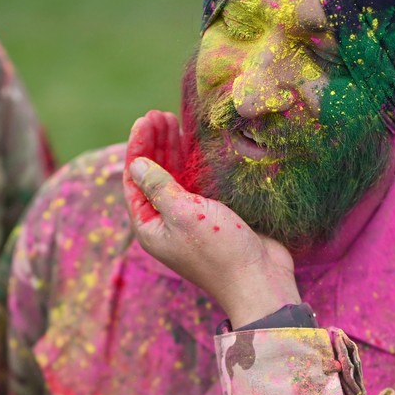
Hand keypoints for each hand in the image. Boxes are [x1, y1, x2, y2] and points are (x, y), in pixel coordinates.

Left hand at [123, 110, 298, 326]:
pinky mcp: (213, 215)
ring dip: (172, 149)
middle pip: (153, 175)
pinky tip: (193, 141)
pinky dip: (192, 161)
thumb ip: (159, 187)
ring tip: (172, 119)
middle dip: (155, 144)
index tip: (145, 120)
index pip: (135, 181)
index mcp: (150, 227)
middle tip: (159, 114)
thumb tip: (135, 165)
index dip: (138, 148)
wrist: (259, 280)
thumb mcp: (184, 214)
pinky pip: (195, 182)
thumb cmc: (219, 251)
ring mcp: (189, 219)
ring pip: (174, 176)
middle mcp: (165, 222)